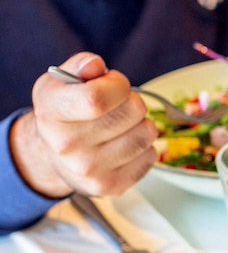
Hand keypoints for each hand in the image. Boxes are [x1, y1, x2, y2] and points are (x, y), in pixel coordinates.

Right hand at [10, 53, 158, 197]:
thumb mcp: (62, 82)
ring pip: (147, 133)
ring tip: (121, 126)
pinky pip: (151, 157)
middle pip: (132, 112)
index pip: (97, 98)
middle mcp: (66, 146)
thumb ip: (81, 66)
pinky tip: (122, 145)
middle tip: (117, 107)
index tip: (114, 83)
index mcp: (52, 113)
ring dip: (141, 124)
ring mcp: (88, 170)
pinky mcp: (110, 187)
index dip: (117, 85)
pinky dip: (144, 148)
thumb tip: (95, 66)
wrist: (55, 156)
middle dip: (132, 102)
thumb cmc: (65, 113)